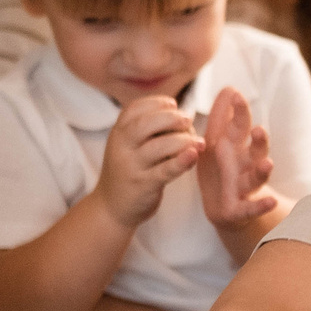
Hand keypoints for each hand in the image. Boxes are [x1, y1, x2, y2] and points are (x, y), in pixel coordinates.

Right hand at [96, 95, 203, 227]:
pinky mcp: (144, 185)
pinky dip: (181, 162)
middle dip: (171, 118)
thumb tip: (182, 115)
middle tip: (188, 120)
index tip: (173, 104)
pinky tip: (193, 155)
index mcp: (118, 133)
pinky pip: (165, 171)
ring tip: (199, 142)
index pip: (134, 108)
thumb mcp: (129, 146)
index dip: (157, 102)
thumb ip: (147, 130)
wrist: (111, 208)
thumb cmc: (129, 171)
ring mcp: (131, 167)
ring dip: (183, 140)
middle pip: (145, 124)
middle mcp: (121, 147)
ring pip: (158, 147)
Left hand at [196, 87, 277, 227]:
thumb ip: (221, 117)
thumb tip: (229, 87)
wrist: (224, 210)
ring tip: (268, 164)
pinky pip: (252, 208)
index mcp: (236, 148)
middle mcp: (245, 166)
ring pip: (256, 178)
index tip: (236, 96)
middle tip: (259, 130)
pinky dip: (262, 206)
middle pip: (256, 151)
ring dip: (263, 171)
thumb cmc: (222, 170)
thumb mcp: (216, 142)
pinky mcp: (240, 210)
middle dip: (259, 141)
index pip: (241, 126)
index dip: (240, 112)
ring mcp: (244, 187)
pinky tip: (272, 202)